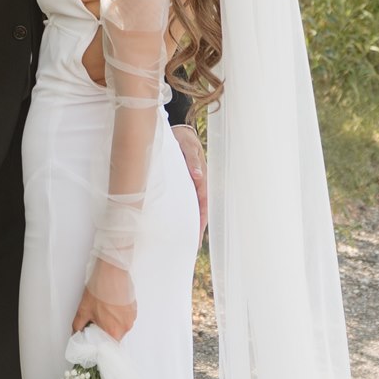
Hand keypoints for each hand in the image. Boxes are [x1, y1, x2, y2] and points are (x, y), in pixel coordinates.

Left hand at [72, 256, 136, 340]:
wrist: (111, 271)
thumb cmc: (99, 289)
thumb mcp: (83, 310)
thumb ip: (78, 326)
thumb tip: (75, 333)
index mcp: (114, 331)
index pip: (109, 347)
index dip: (101, 344)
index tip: (96, 339)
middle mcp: (126, 326)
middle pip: (115, 336)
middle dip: (106, 331)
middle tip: (98, 320)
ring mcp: (131, 316)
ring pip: (121, 325)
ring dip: (113, 321)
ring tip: (105, 309)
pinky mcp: (134, 307)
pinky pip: (126, 316)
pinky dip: (119, 313)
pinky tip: (112, 304)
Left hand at [172, 124, 207, 238]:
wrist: (179, 130)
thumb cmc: (183, 139)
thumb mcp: (188, 147)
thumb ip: (193, 161)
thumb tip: (198, 176)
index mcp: (202, 179)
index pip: (203, 207)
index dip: (200, 224)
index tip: (195, 239)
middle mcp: (198, 184)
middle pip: (198, 212)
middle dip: (195, 230)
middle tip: (190, 248)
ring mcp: (192, 184)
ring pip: (192, 208)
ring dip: (189, 223)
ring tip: (182, 241)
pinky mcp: (185, 183)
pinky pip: (185, 201)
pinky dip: (182, 212)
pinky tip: (175, 222)